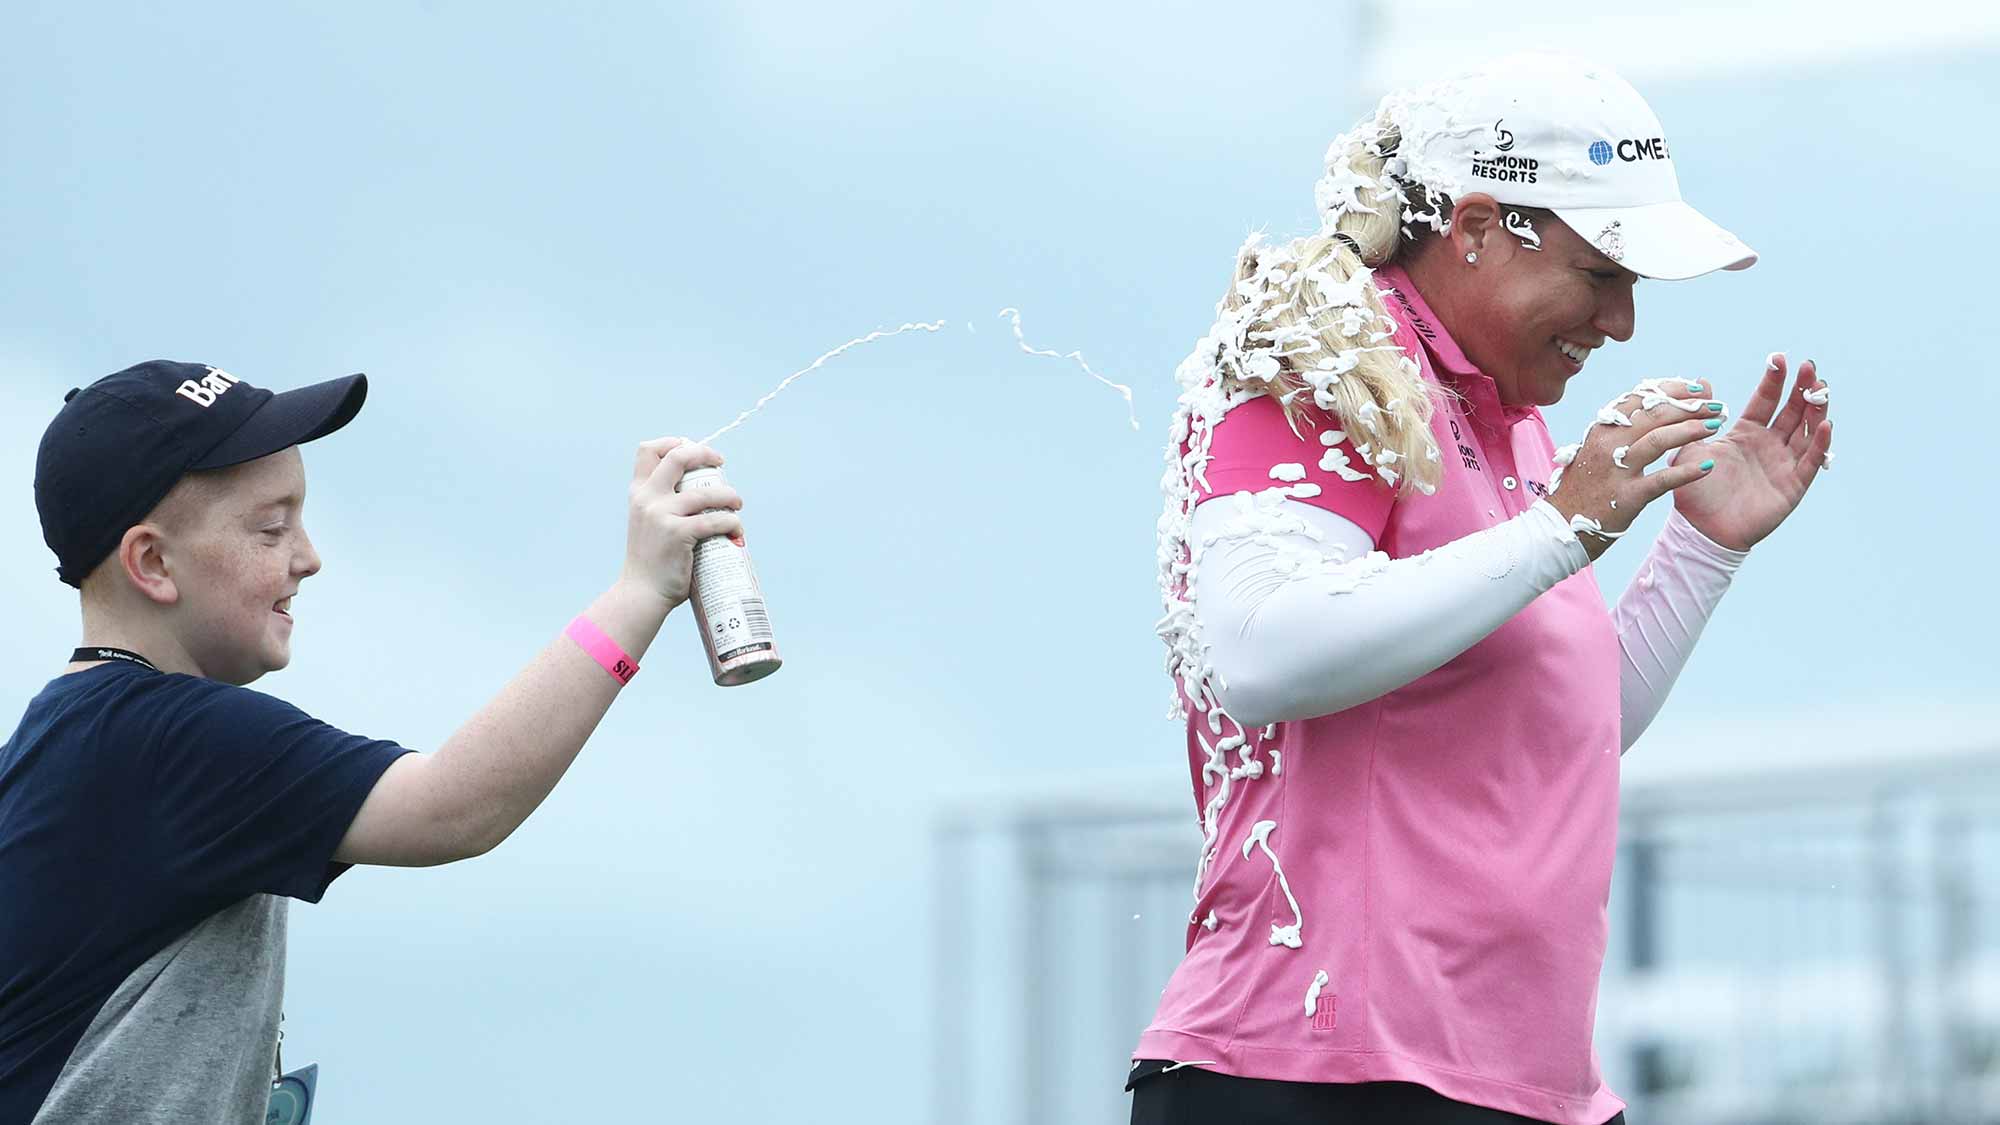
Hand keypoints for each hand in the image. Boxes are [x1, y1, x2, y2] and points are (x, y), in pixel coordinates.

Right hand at [621, 437, 743, 608]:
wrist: (641, 592)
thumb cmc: (651, 560)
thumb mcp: (647, 523)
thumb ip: (662, 504)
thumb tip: (699, 491)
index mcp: (638, 493)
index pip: (648, 450)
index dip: (673, 442)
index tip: (693, 449)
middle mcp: (647, 498)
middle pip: (679, 457)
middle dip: (706, 454)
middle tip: (721, 463)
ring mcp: (661, 514)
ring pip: (706, 493)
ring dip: (729, 495)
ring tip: (737, 503)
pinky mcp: (677, 533)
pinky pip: (714, 520)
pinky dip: (732, 523)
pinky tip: (737, 531)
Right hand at [1547, 378, 1723, 561]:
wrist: (1560, 526)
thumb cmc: (1584, 486)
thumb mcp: (1597, 450)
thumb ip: (1624, 429)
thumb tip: (1654, 407)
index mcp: (1602, 429)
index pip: (1640, 397)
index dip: (1671, 389)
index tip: (1695, 388)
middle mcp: (1608, 444)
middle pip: (1655, 413)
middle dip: (1691, 406)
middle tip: (1716, 405)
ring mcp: (1616, 469)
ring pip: (1660, 439)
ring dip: (1693, 429)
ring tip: (1716, 425)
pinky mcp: (1627, 496)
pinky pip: (1662, 479)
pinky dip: (1688, 471)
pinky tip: (1708, 465)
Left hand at [1669, 354, 1830, 550]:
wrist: (1699, 529)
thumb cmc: (1694, 490)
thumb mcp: (1690, 447)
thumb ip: (1698, 417)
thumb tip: (1704, 382)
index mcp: (1746, 433)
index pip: (1765, 400)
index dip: (1774, 380)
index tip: (1779, 358)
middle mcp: (1768, 445)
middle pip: (1792, 411)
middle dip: (1803, 389)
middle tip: (1810, 367)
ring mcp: (1783, 464)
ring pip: (1806, 431)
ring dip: (1816, 410)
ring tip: (1821, 388)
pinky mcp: (1792, 486)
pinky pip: (1810, 462)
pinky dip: (1819, 444)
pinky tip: (1824, 425)